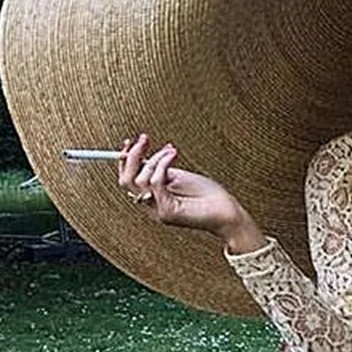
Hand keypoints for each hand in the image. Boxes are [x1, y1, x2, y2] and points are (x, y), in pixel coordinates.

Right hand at [117, 132, 254, 241]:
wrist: (227, 212)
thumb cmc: (209, 196)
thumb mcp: (179, 176)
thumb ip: (160, 170)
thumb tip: (143, 156)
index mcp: (152, 197)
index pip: (127, 179)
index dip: (124, 159)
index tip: (130, 140)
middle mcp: (151, 205)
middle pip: (126, 180)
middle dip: (133, 155)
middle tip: (144, 139)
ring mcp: (158, 210)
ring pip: (140, 180)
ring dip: (155, 158)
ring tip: (172, 151)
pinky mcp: (167, 212)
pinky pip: (155, 183)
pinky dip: (162, 165)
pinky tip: (174, 155)